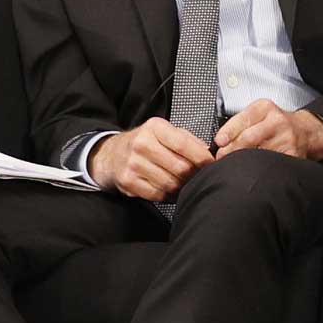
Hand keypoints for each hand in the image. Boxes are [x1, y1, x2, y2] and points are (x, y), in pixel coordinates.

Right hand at [90, 117, 214, 200]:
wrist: (111, 155)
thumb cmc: (143, 143)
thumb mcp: (163, 132)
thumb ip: (186, 139)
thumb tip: (206, 152)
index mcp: (154, 128)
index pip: (183, 144)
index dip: (201, 157)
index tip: (210, 163)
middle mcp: (142, 144)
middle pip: (179, 167)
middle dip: (193, 174)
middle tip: (198, 176)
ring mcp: (133, 164)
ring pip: (170, 183)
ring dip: (181, 186)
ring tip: (182, 182)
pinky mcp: (128, 182)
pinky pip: (157, 194)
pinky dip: (167, 195)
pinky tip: (168, 188)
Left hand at [214, 99, 322, 160]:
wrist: (305, 131)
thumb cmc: (276, 124)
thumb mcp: (259, 114)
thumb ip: (240, 123)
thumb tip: (219, 141)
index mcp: (265, 108)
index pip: (244, 119)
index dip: (229, 132)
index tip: (219, 142)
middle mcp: (277, 121)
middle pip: (249, 138)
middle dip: (232, 150)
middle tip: (221, 157)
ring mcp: (286, 139)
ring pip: (258, 153)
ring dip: (243, 160)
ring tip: (234, 164)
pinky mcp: (292, 154)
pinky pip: (271, 163)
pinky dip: (259, 167)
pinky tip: (253, 169)